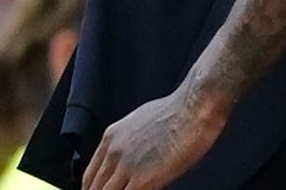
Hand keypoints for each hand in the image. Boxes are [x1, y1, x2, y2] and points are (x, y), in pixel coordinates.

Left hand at [83, 85, 228, 189]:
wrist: (195, 105)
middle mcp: (114, 152)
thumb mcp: (143, 120)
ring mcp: (126, 166)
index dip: (94, 188)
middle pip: (94, 188)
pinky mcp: (142, 179)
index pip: (90, 175)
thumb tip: (136, 153)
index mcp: (111, 137)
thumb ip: (132, 140)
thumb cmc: (180, 109)